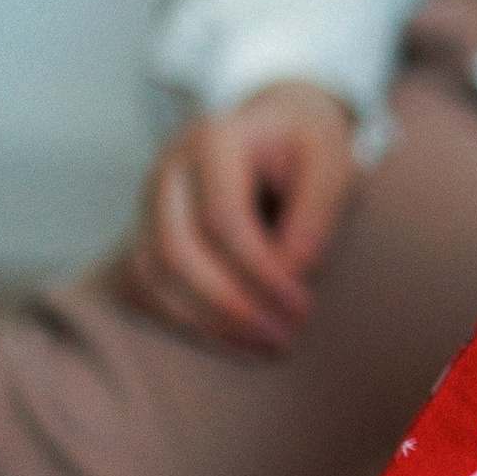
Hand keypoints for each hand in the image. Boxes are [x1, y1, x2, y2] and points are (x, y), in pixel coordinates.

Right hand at [118, 79, 358, 352]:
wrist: (275, 128)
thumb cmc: (307, 147)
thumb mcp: (332, 161)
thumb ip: (317, 211)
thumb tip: (295, 269)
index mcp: (214, 139)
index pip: (222, 217)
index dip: (260, 270)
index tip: (302, 306)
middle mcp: (169, 170)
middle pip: (175, 251)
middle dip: (229, 305)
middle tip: (282, 339)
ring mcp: (148, 203)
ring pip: (151, 275)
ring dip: (205, 324)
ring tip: (264, 347)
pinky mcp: (145, 233)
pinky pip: (144, 289)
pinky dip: (185, 324)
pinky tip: (235, 343)